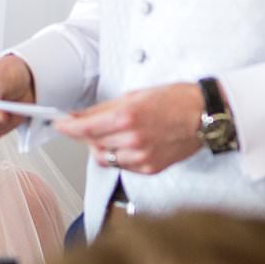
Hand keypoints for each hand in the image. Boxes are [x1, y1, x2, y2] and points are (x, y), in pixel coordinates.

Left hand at [54, 82, 205, 174]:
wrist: (205, 115)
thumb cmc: (176, 100)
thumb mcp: (135, 95)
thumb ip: (105, 108)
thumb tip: (82, 116)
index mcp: (127, 117)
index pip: (84, 128)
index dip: (67, 127)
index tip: (59, 124)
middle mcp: (133, 140)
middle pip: (91, 143)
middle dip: (84, 134)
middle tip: (84, 124)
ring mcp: (142, 157)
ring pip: (104, 158)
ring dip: (100, 146)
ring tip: (110, 133)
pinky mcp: (150, 168)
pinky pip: (122, 166)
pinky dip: (117, 156)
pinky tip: (126, 143)